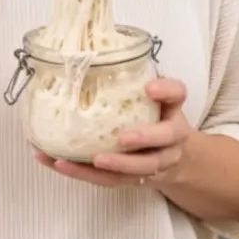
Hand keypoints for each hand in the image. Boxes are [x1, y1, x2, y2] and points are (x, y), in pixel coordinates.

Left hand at [34, 76, 191, 188]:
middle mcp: (170, 142)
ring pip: (134, 170)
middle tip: (122, 138)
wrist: (180, 160)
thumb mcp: (158, 99)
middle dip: (143, 139)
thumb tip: (101, 59)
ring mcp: (153, 165)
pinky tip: (58, 163)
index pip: (177, 96)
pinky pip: (108, 180)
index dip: (165, 92)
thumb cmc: (160, 120)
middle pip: (163, 142)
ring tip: (79, 160)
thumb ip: (139, 82)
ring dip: (107, 167)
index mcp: (174, 113)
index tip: (148, 88)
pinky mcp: (132, 180)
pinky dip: (82, 173)